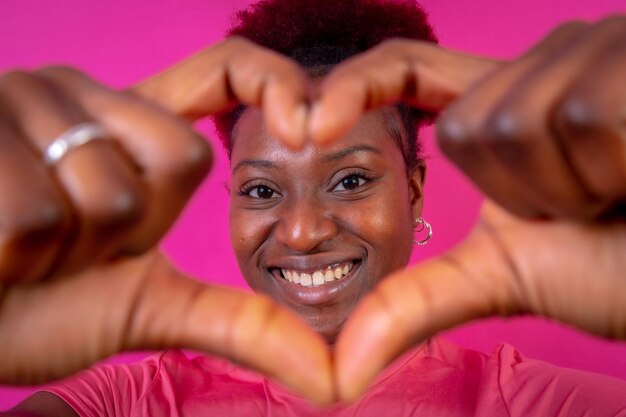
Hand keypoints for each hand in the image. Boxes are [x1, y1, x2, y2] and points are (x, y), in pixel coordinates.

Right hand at [0, 51, 332, 403]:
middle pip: (182, 158)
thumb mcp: (153, 306)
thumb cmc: (43, 308)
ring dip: (69, 250)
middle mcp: (83, 96)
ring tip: (23, 246)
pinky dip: (16, 257)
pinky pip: (40, 216)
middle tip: (71, 244)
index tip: (304, 125)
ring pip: (112, 195)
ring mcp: (25, 100)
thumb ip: (243, 326)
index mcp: (128, 125)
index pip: (224, 70)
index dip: (274, 83)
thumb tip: (335, 379)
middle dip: (133, 230)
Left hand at [334, 16, 625, 400]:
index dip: (355, 88)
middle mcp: (541, 64)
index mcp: (499, 106)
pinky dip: (607, 171)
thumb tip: (342, 371)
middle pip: (466, 124)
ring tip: (617, 188)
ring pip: (514, 124)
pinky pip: (578, 120)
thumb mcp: (501, 276)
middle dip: (517, 189)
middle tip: (583, 204)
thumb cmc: (612, 264)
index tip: (310, 128)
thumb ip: (417, 304)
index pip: (407, 70)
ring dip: (564, 186)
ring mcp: (590, 51)